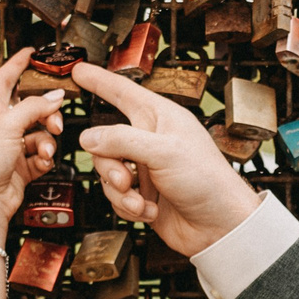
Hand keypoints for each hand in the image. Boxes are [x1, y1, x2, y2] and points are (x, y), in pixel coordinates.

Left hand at [0, 49, 65, 241]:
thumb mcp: (7, 125)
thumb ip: (35, 107)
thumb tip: (55, 96)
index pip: (4, 79)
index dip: (17, 64)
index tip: (31, 53)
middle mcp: (0, 126)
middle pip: (31, 107)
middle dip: (46, 112)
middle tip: (54, 118)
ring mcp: (12, 146)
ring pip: (41, 132)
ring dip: (47, 141)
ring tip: (44, 150)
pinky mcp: (23, 165)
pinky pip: (43, 153)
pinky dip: (45, 158)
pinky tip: (41, 162)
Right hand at [70, 63, 260, 257]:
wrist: (220, 227)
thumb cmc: (206, 181)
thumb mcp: (164, 152)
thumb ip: (122, 140)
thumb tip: (87, 137)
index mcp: (160, 118)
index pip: (122, 92)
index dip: (99, 81)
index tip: (78, 71)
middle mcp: (150, 140)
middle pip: (104, 142)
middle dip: (110, 166)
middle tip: (126, 179)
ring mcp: (145, 169)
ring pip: (108, 174)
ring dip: (121, 193)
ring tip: (141, 203)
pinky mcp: (142, 195)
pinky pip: (116, 197)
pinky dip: (128, 208)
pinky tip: (150, 212)